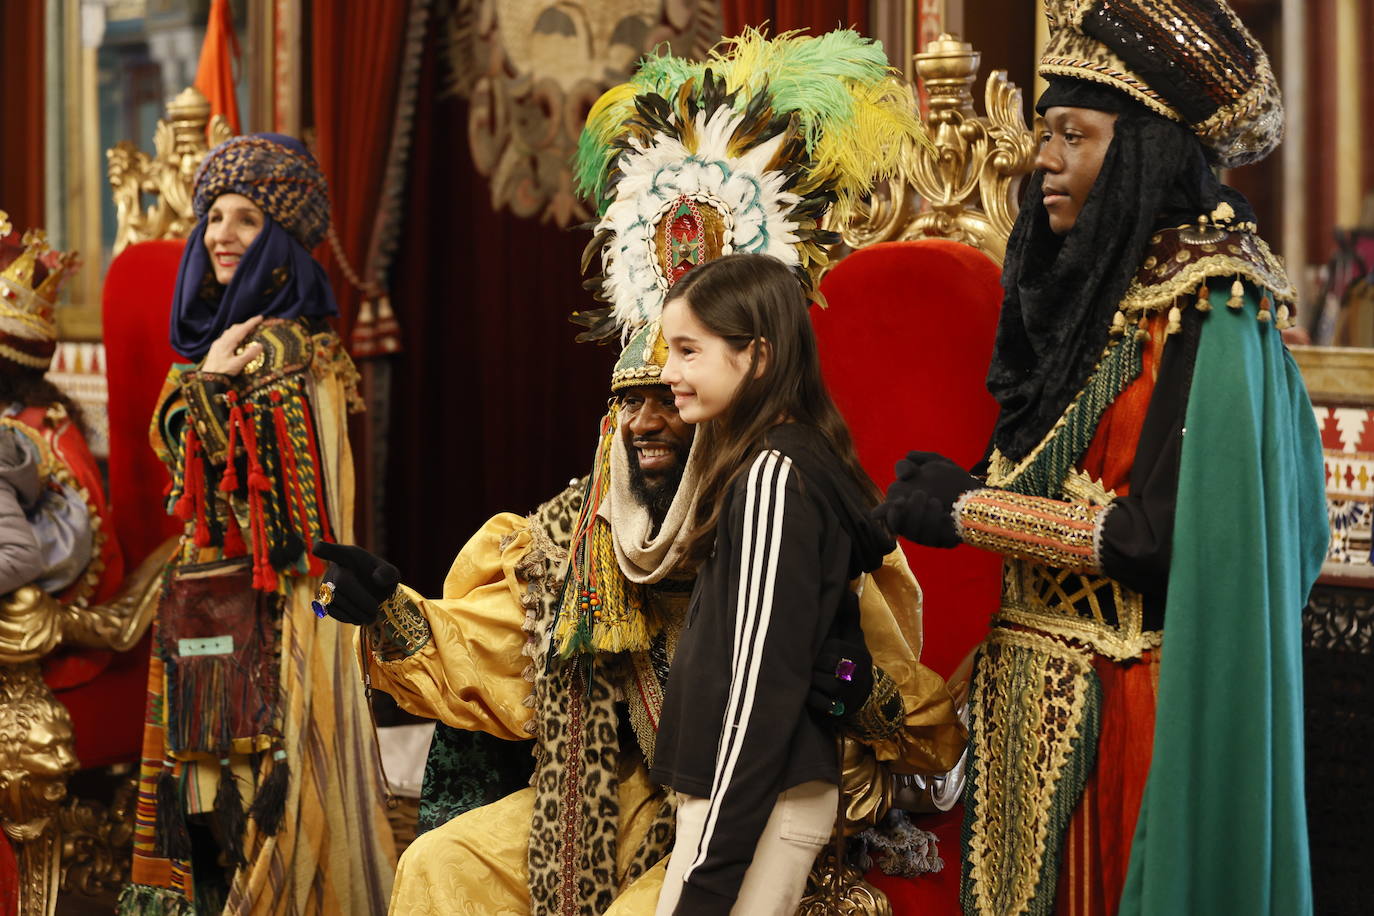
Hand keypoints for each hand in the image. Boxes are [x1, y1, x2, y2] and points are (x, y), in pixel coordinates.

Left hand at [201, 315, 264, 375]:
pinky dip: (234, 335)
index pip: (241, 329)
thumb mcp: (237, 365)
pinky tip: (236, 341)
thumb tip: (260, 345)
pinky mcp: (216, 348)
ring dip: (239, 329)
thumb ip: (249, 355)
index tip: (260, 317)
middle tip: (255, 325)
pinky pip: (226, 337)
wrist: (206, 379)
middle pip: (235, 328)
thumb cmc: (222, 372)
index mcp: (227, 343)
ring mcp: (218, 344)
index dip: (251, 323)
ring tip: (247, 331)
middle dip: (246, 325)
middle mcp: (222, 341)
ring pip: (230, 332)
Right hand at [310, 540, 400, 624]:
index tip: (317, 548)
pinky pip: (331, 611)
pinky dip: (348, 618)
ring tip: (371, 617)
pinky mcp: (323, 601)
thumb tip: (376, 579)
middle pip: (341, 582)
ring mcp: (326, 585)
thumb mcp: (391, 574)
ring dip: (356, 612)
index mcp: (350, 556)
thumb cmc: (381, 579)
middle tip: (375, 611)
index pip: (334, 551)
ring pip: (335, 600)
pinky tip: (359, 617)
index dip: (324, 550)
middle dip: (360, 600)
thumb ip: (389, 573)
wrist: (372, 594)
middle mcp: (334, 569)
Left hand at [808, 592, 874, 718]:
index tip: (818, 653)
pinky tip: (809, 694)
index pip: (827, 649)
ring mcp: (845, 694)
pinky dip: (809, 698)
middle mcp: (852, 675)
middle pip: (819, 666)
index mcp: (855, 656)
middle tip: (809, 667)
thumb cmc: (853, 662)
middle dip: (811, 666)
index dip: (819, 651)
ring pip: (815, 682)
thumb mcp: (854, 639)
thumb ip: (849, 616)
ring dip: (808, 681)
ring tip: (809, 680)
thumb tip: (849, 591)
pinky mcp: (836, 710)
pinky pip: (814, 701)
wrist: (864, 698)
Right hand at [872, 451, 978, 547]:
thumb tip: (900, 474)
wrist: (977, 490)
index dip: (889, 512)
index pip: (887, 516)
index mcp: (904, 507)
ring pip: (917, 536)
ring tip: (935, 502)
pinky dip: (940, 527)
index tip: (899, 501)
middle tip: (921, 494)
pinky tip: (947, 515)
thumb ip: (910, 464)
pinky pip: (938, 541)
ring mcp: (929, 535)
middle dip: (909, 511)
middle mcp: (913, 524)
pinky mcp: (945, 541)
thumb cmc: (950, 477)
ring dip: (923, 518)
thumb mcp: (932, 463)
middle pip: (900, 527)